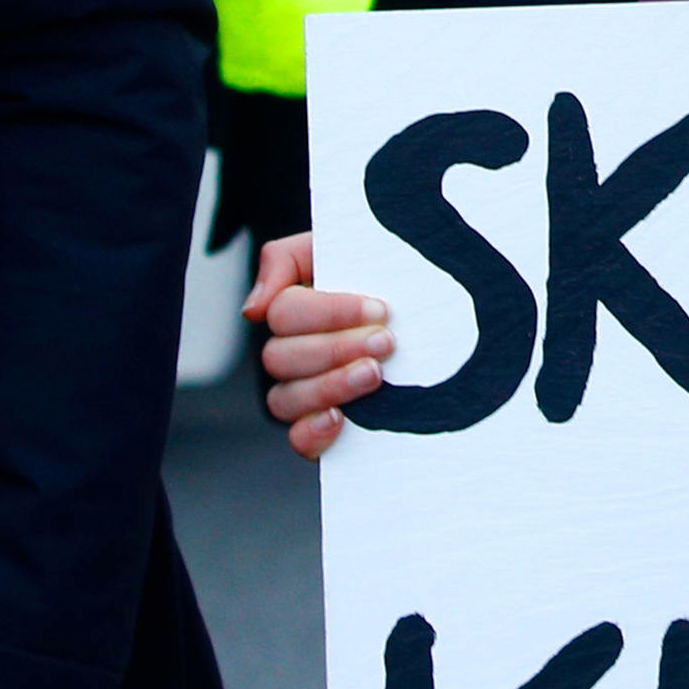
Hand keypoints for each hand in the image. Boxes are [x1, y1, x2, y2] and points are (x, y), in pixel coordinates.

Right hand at [245, 232, 393, 458]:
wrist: (435, 306)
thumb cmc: (383, 275)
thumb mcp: (341, 248)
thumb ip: (286, 259)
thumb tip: (253, 310)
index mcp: (292, 310)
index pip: (285, 313)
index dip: (329, 313)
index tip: (379, 310)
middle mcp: (291, 353)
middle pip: (281, 357)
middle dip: (336, 348)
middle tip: (386, 343)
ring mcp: (304, 392)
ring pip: (285, 399)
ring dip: (330, 386)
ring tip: (375, 375)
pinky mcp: (323, 428)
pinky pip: (298, 439)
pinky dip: (312, 432)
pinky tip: (340, 419)